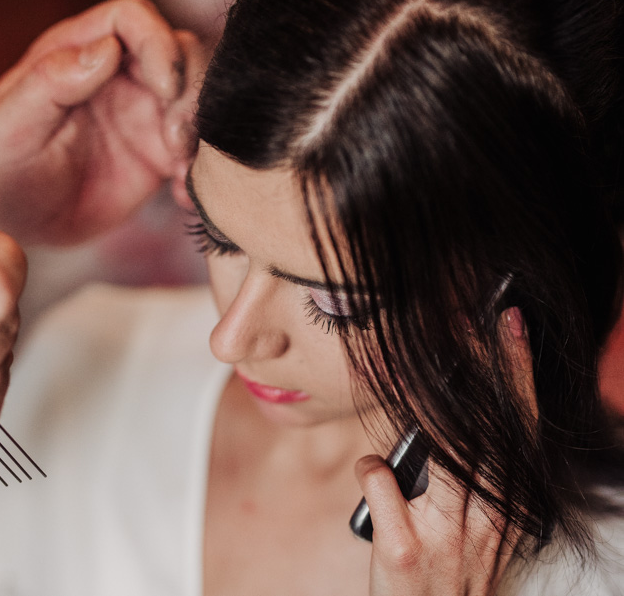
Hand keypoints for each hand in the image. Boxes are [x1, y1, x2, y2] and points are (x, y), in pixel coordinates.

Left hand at [0, 0, 205, 245]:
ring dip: (201, 130)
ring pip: (198, 96)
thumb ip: (51, 81)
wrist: (24, 224)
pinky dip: (202, 168)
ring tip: (181, 172)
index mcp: (79, 51)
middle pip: (180, 51)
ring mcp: (145, 111)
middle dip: (191, 91)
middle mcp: (119, 73)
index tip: (165, 87)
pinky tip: (183, 195)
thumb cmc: (6, 167)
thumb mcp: (11, 125)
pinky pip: (200, 147)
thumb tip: (105, 49)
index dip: (157, 43)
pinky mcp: (161, 151)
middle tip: (175, 141)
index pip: (132, 18)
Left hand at [357, 307, 532, 594]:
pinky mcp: (404, 550)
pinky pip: (382, 483)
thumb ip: (464, 474)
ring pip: (441, 452)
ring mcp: (447, 537)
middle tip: (474, 319)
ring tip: (410, 393)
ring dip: (422, 417)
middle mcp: (487, 521)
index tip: (508, 324)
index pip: (519, 428)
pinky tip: (369, 470)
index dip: (516, 372)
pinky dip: (371, 469)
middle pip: (489, 430)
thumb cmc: (444, 569)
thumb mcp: (471, 523)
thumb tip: (433, 415)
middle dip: (485, 369)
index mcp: (507, 508)